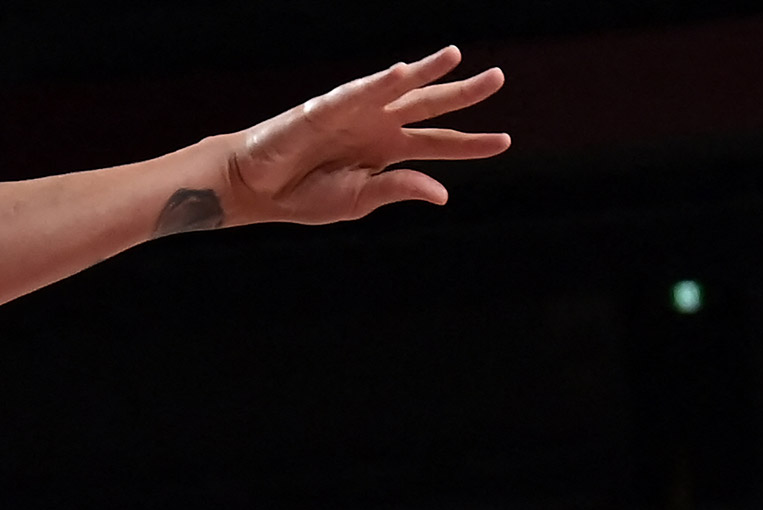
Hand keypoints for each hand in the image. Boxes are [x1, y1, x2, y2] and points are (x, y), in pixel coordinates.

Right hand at [220, 47, 509, 226]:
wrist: (256, 189)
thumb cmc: (306, 195)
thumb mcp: (361, 200)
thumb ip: (399, 190)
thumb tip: (442, 193)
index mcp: (390, 151)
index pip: (441, 145)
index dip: (473, 143)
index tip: (506, 140)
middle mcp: (379, 126)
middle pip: (430, 106)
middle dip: (463, 92)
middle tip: (498, 78)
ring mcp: (355, 113)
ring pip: (399, 88)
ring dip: (426, 70)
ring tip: (455, 56)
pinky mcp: (326, 107)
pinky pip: (358, 93)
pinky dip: (380, 83)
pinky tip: (403, 72)